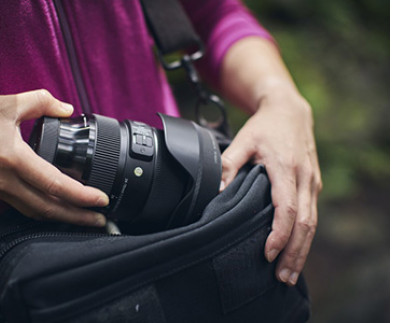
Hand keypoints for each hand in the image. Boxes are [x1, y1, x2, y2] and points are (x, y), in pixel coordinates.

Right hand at [0, 89, 108, 225]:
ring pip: (36, 212)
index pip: (54, 184)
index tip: (101, 199)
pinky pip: (24, 207)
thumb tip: (67, 108)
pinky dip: (45, 211)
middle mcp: (6, 181)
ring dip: (63, 218)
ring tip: (85, 218)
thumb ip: (41, 102)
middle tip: (102, 219)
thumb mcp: (6, 103)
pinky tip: (58, 208)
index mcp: (13, 159)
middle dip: (78, 217)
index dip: (81, 195)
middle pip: (49, 208)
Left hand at [220, 92, 321, 284]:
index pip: (287, 208)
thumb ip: (228, 164)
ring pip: (312, 224)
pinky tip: (295, 253)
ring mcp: (312, 183)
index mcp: (286, 168)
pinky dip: (305, 238)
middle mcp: (304, 178)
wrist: (290, 111)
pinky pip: (312, 216)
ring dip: (302, 250)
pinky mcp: (314, 186)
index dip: (279, 233)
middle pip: (305, 223)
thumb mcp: (242, 140)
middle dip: (294, 253)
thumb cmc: (264, 127)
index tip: (267, 253)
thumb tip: (217, 191)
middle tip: (281, 277)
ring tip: (288, 274)